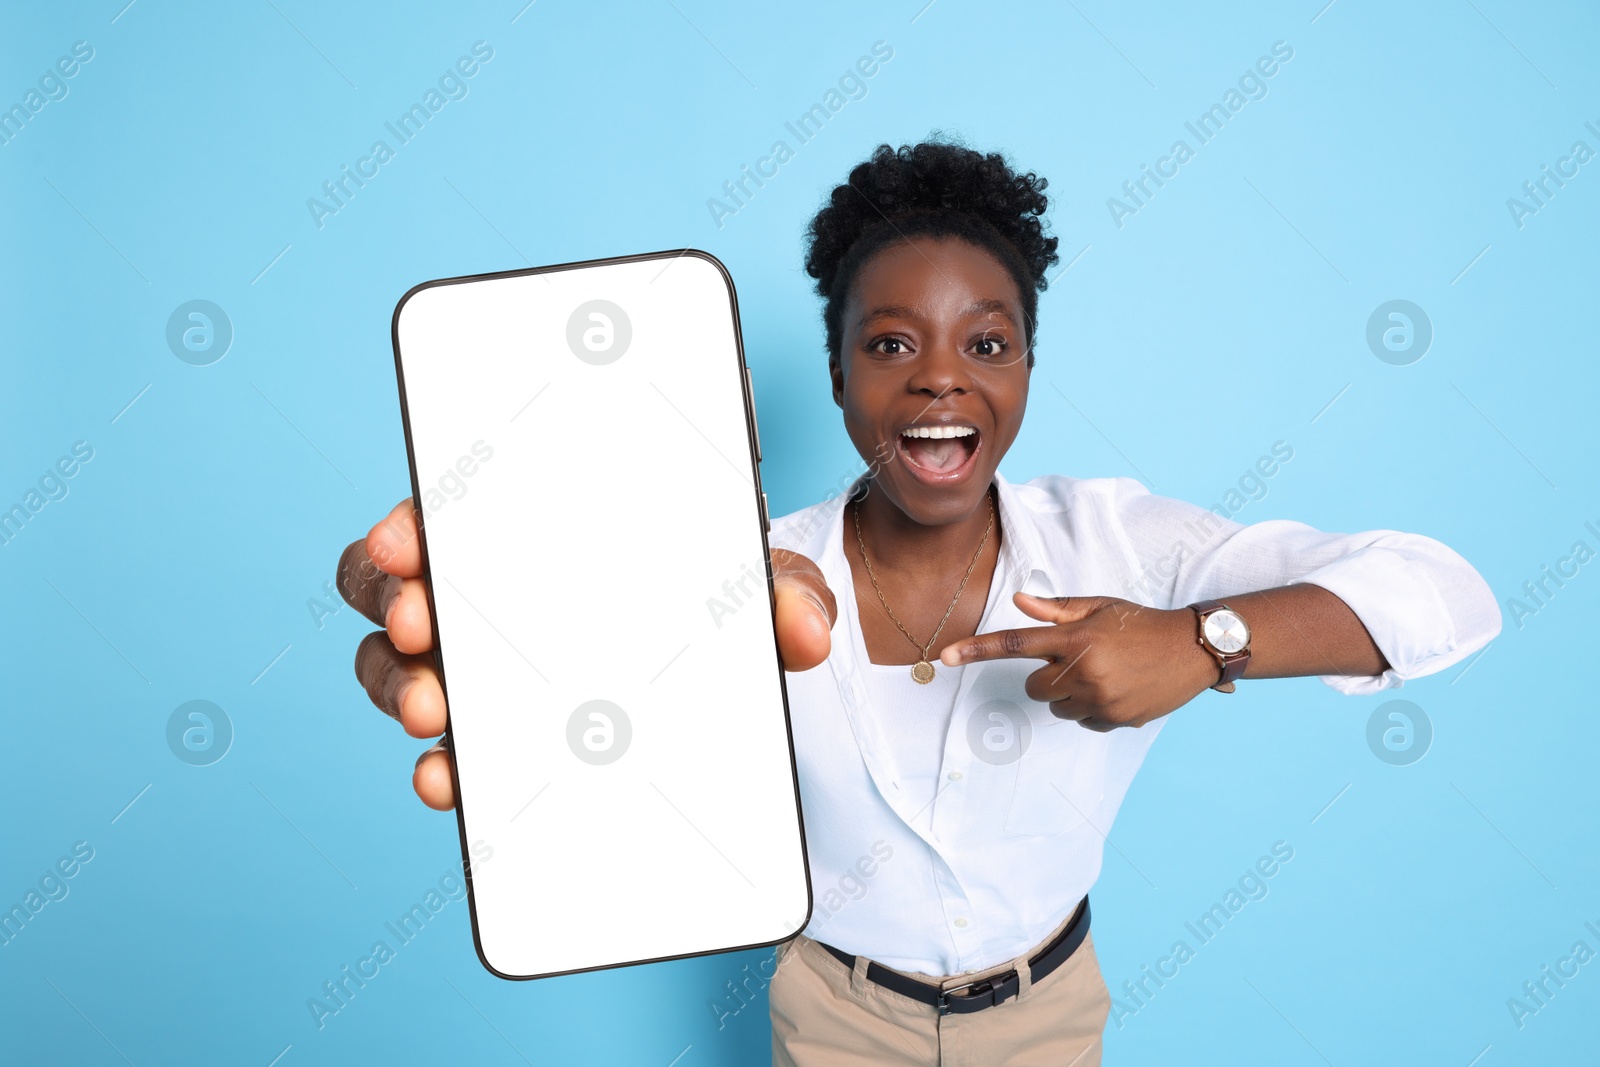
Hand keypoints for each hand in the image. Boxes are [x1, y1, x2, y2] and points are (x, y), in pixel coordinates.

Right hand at [339, 499, 837, 810]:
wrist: (733, 676)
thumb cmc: (719, 599)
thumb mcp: (759, 584)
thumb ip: (787, 594)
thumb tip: (808, 633)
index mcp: (538, 530)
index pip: (448, 511)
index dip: (411, 519)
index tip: (407, 539)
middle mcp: (491, 593)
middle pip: (399, 585)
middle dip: (395, 600)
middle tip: (425, 624)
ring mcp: (484, 669)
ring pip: (398, 666)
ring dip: (399, 684)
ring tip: (432, 709)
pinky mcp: (494, 740)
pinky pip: (443, 749)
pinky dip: (438, 766)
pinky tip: (447, 782)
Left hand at [939, 593, 1219, 731]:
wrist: (1193, 649)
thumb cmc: (1141, 623)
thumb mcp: (1101, 607)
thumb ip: (1057, 610)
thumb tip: (1019, 601)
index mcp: (1076, 638)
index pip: (1016, 644)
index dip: (977, 650)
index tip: (946, 656)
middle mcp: (1084, 671)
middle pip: (1035, 687)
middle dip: (1047, 676)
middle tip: (1079, 660)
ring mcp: (1100, 699)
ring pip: (1057, 707)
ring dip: (1069, 694)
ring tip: (1104, 674)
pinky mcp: (1115, 720)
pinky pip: (1084, 721)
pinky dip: (1092, 709)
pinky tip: (1119, 690)